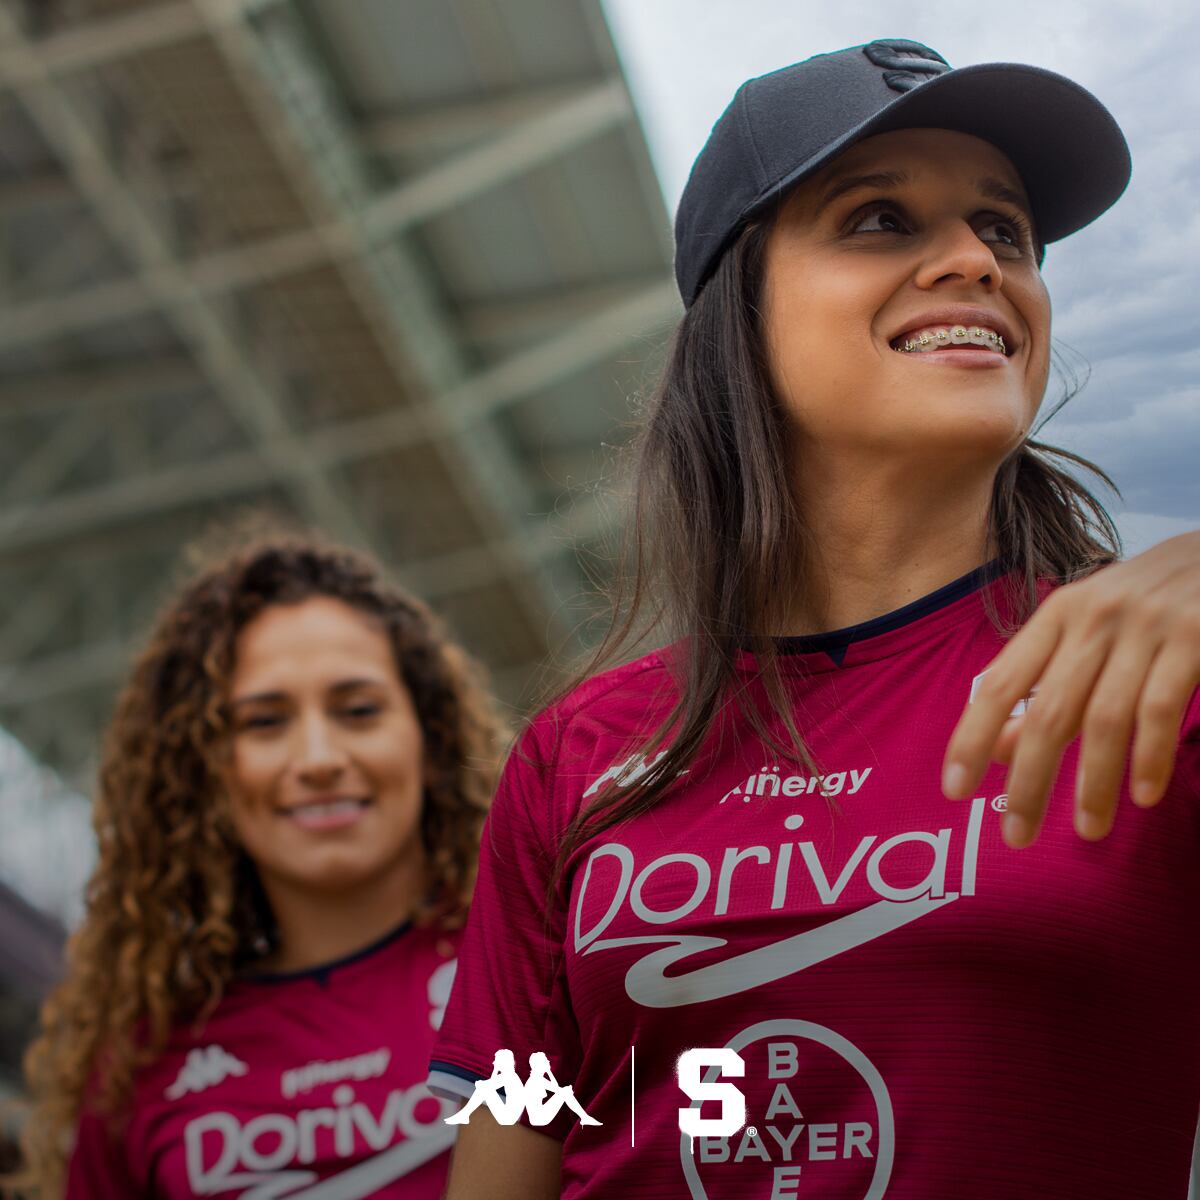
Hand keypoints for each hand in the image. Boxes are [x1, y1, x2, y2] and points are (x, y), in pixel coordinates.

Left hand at [942, 533, 1199, 846]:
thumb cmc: (1147, 604)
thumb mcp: (1089, 631)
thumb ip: (1045, 684)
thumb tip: (998, 749)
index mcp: (1058, 614)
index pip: (1000, 682)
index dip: (972, 737)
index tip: (953, 787)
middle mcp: (1093, 617)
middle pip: (1047, 713)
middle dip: (1029, 781)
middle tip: (1016, 835)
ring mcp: (1145, 627)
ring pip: (1103, 720)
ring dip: (1092, 783)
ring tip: (1088, 831)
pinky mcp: (1194, 637)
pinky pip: (1159, 710)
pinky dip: (1148, 758)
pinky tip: (1142, 796)